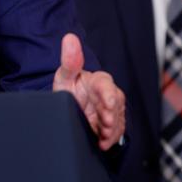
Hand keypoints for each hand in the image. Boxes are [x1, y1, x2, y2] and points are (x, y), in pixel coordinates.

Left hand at [52, 33, 125, 149]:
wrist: (66, 106)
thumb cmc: (68, 87)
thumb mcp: (64, 76)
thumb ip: (69, 60)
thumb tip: (69, 37)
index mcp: (98, 80)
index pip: (106, 84)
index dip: (108, 94)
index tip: (108, 102)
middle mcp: (107, 95)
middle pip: (115, 104)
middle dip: (112, 114)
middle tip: (105, 123)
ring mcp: (109, 111)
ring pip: (117, 119)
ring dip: (112, 129)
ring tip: (104, 136)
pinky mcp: (109, 125)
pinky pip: (115, 132)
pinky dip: (110, 139)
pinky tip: (103, 144)